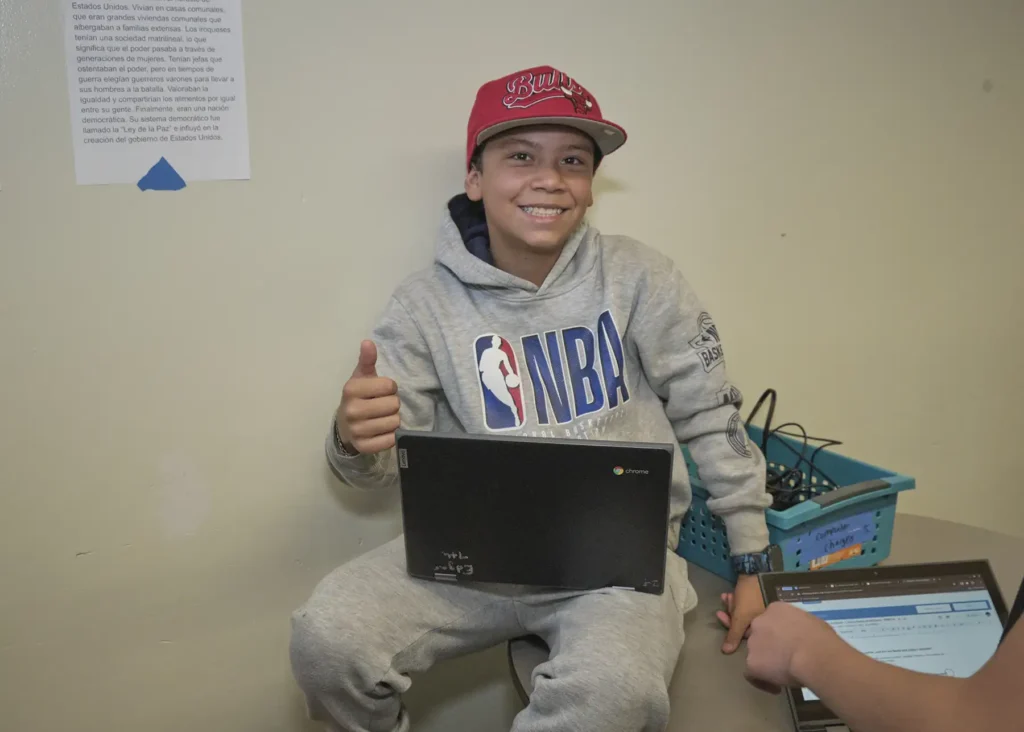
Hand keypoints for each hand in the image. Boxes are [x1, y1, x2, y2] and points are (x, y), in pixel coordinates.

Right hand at [336, 340, 400, 454]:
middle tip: (382, 405)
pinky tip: (382, 431)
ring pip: (395, 423)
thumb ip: (367, 359)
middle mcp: (352, 411)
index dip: (390, 388)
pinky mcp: (364, 447)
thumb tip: (368, 342)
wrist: (344, 425)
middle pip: (394, 405)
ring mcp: (357, 431)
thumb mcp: (361, 377)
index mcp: (351, 390)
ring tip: (382, 417)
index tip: (381, 391)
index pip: (390, 386)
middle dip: (392, 404)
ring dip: (393, 420)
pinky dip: (390, 436)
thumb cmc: (358, 396)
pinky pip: (390, 440)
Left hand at [716, 574, 765, 653]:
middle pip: (742, 622)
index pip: (744, 634)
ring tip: (727, 597)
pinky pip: (743, 604)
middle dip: (731, 613)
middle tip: (725, 604)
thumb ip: (734, 635)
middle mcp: (764, 619)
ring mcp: (760, 608)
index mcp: (764, 625)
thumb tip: (726, 652)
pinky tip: (728, 594)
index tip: (720, 616)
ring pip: (742, 612)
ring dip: (732, 605)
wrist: (756, 572)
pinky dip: (735, 600)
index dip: (730, 626)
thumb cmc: (750, 597)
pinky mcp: (757, 599)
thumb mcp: (740, 617)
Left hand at [744, 601, 837, 693]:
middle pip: (760, 635)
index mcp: (775, 610)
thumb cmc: (821, 638)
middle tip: (784, 660)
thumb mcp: (812, 623)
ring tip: (782, 675)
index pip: (771, 621)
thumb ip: (800, 627)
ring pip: (755, 654)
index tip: (788, 645)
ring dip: (766, 663)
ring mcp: (753, 642)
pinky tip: (776, 688)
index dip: (778, 635)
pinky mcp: (751, 662)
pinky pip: (752, 674)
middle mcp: (759, 622)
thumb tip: (803, 638)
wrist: (813, 653)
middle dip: (769, 647)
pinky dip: (762, 682)